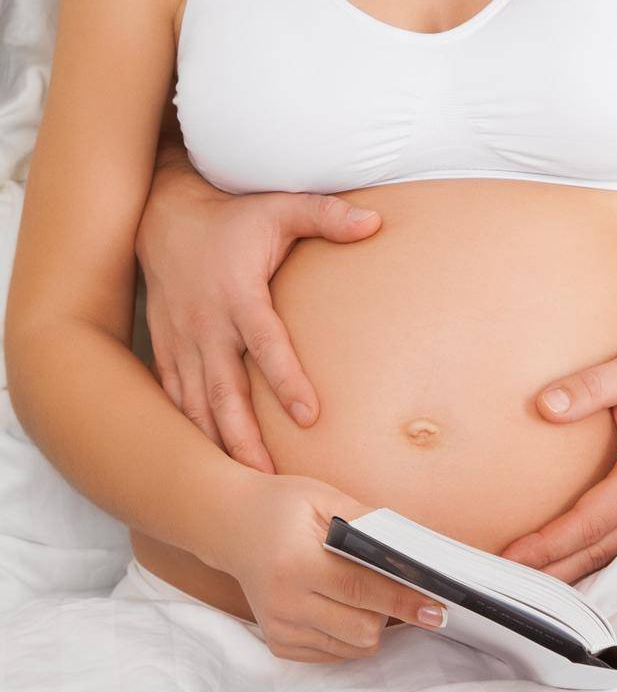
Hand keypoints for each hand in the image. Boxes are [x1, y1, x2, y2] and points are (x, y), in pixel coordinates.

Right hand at [135, 163, 381, 471]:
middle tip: (268, 482)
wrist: (165, 215)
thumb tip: (376, 222)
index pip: (265, 343)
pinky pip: (173, 396)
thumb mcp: (282, 207)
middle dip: (243, 438)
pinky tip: (206, 458)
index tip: (310, 416)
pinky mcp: (165, 347)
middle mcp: (207, 323)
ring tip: (241, 485)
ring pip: (196, 403)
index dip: (286, 381)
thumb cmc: (233, 216)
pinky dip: (187, 428)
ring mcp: (182, 339)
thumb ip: (327, 215)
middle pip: (224, 391)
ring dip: (217, 444)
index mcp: (239, 294)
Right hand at [218, 471, 447, 662]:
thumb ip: (367, 523)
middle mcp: (286, 602)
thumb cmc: (283, 505)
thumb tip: (411, 549)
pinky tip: (342, 603)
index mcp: (297, 563)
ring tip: (365, 591)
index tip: (436, 607)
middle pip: (362, 628)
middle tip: (394, 585)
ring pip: (351, 647)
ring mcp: (280, 627)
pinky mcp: (279, 642)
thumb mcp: (323, 497)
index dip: (404, 599)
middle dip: (389, 611)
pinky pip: (333, 652)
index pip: (363, 589)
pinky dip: (348, 633)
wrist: (233, 525)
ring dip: (371, 624)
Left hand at [499, 339, 616, 581]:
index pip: (590, 523)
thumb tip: (545, 405)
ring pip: (616, 555)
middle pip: (600, 552)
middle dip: (552, 571)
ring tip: (532, 585)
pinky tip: (574, 565)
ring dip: (573, 572)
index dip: (548, 544)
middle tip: (506, 584)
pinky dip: (599, 560)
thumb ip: (589, 385)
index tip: (511, 558)